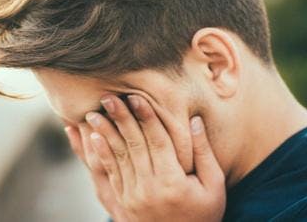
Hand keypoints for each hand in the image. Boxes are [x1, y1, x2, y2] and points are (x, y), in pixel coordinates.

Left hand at [66, 94, 225, 221]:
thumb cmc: (204, 214)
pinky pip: (111, 173)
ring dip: (104, 133)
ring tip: (92, 114)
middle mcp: (150, 189)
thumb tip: (193, 119)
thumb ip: (203, 152)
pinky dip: (101, 154)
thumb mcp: (213, 186)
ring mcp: (133, 197)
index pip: (157, 142)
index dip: (146, 117)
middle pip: (133, 146)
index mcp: (173, 183)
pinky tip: (94, 137)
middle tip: (108, 97)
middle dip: (120, 119)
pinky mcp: (124, 202)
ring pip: (117, 158)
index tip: (135, 96)